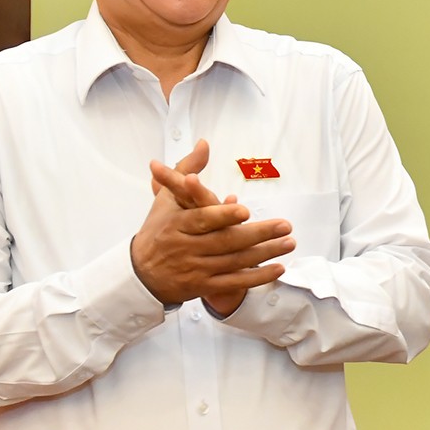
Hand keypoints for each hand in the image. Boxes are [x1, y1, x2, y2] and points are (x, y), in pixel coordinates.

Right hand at [131, 140, 292, 315]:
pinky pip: (234, 283)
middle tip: (285, 225)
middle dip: (258, 234)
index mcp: (176, 225)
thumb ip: (187, 170)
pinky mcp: (203, 286)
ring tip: (289, 242)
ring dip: (265, 253)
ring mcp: (196, 269)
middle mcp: (186, 248)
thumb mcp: (167, 199)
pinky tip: (278, 268)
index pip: (202, 220)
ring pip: (234, 262)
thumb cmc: (158, 230)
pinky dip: (257, 277)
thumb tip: (204, 144)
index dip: (223, 215)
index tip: (245, 210)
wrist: (140, 274)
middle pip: (226, 241)